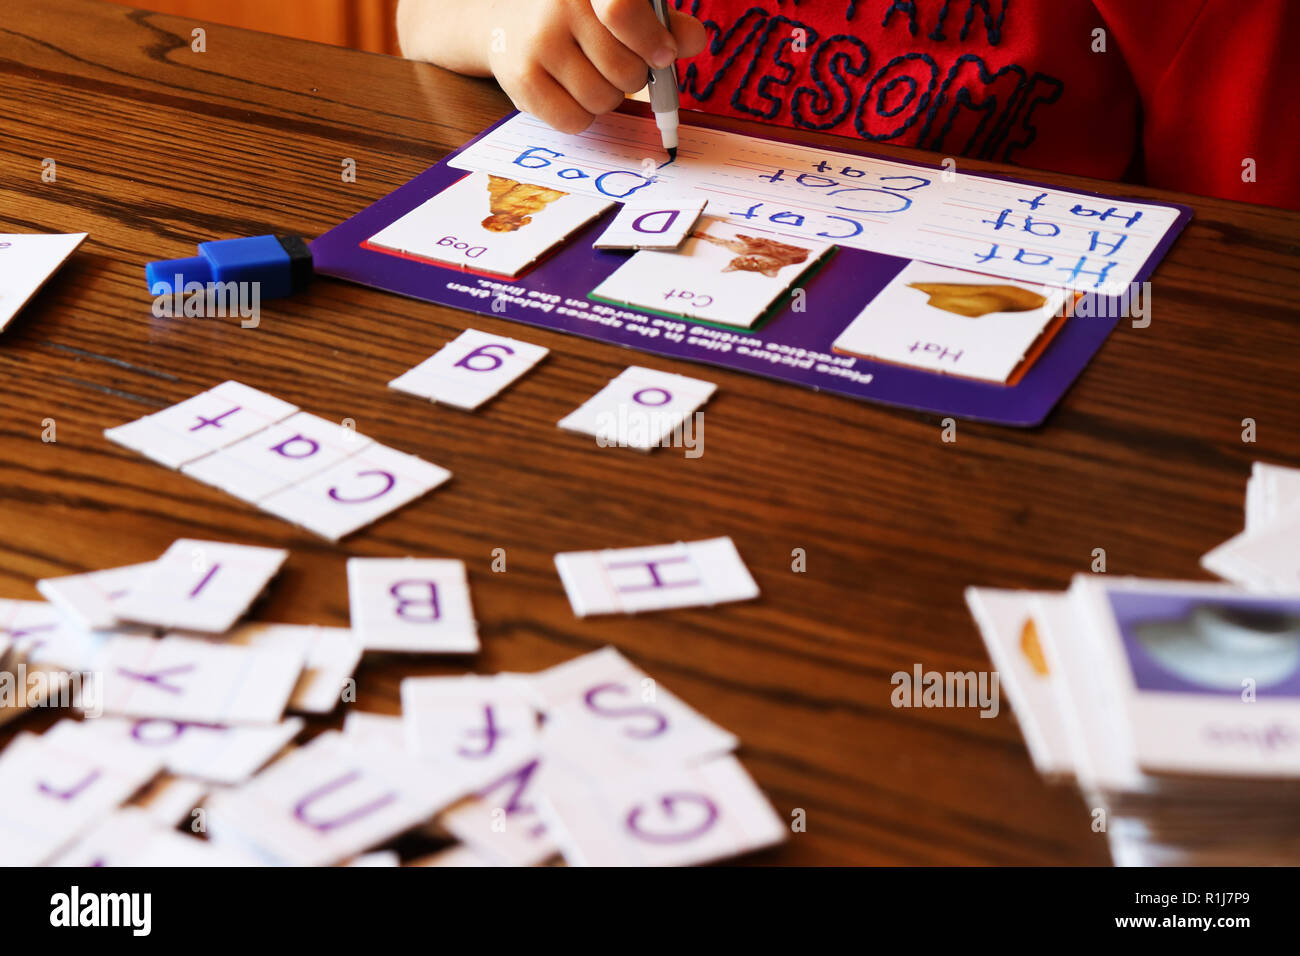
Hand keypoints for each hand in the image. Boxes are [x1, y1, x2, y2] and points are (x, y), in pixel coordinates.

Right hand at [487, 0, 705, 132]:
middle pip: (624, 69)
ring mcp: (537, 42)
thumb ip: (662, 22)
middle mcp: (558, 5)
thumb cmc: (580, 16)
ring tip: (591, 76)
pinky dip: (582, 116)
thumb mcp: (622, 6)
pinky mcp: (522, 78)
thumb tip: (692, 40)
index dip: (651, 40)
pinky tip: (570, 92)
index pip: (622, 10)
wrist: (508, 19)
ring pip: (602, 100)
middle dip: (632, 78)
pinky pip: (574, 120)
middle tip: (615, 65)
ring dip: (607, 98)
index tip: (662, 56)